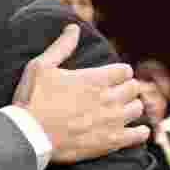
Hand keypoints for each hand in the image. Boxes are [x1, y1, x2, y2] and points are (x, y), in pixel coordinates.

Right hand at [13, 24, 148, 163]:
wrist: (30, 136)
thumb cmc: (32, 99)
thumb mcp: (41, 67)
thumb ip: (61, 47)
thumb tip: (73, 28)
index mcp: (95, 79)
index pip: (125, 70)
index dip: (118, 72)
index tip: (110, 77)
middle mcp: (109, 98)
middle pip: (134, 88)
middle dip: (125, 88)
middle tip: (113, 92)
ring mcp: (112, 121)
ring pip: (137, 108)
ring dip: (130, 107)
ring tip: (119, 109)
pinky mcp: (112, 141)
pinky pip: (139, 135)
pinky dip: (139, 131)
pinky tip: (134, 130)